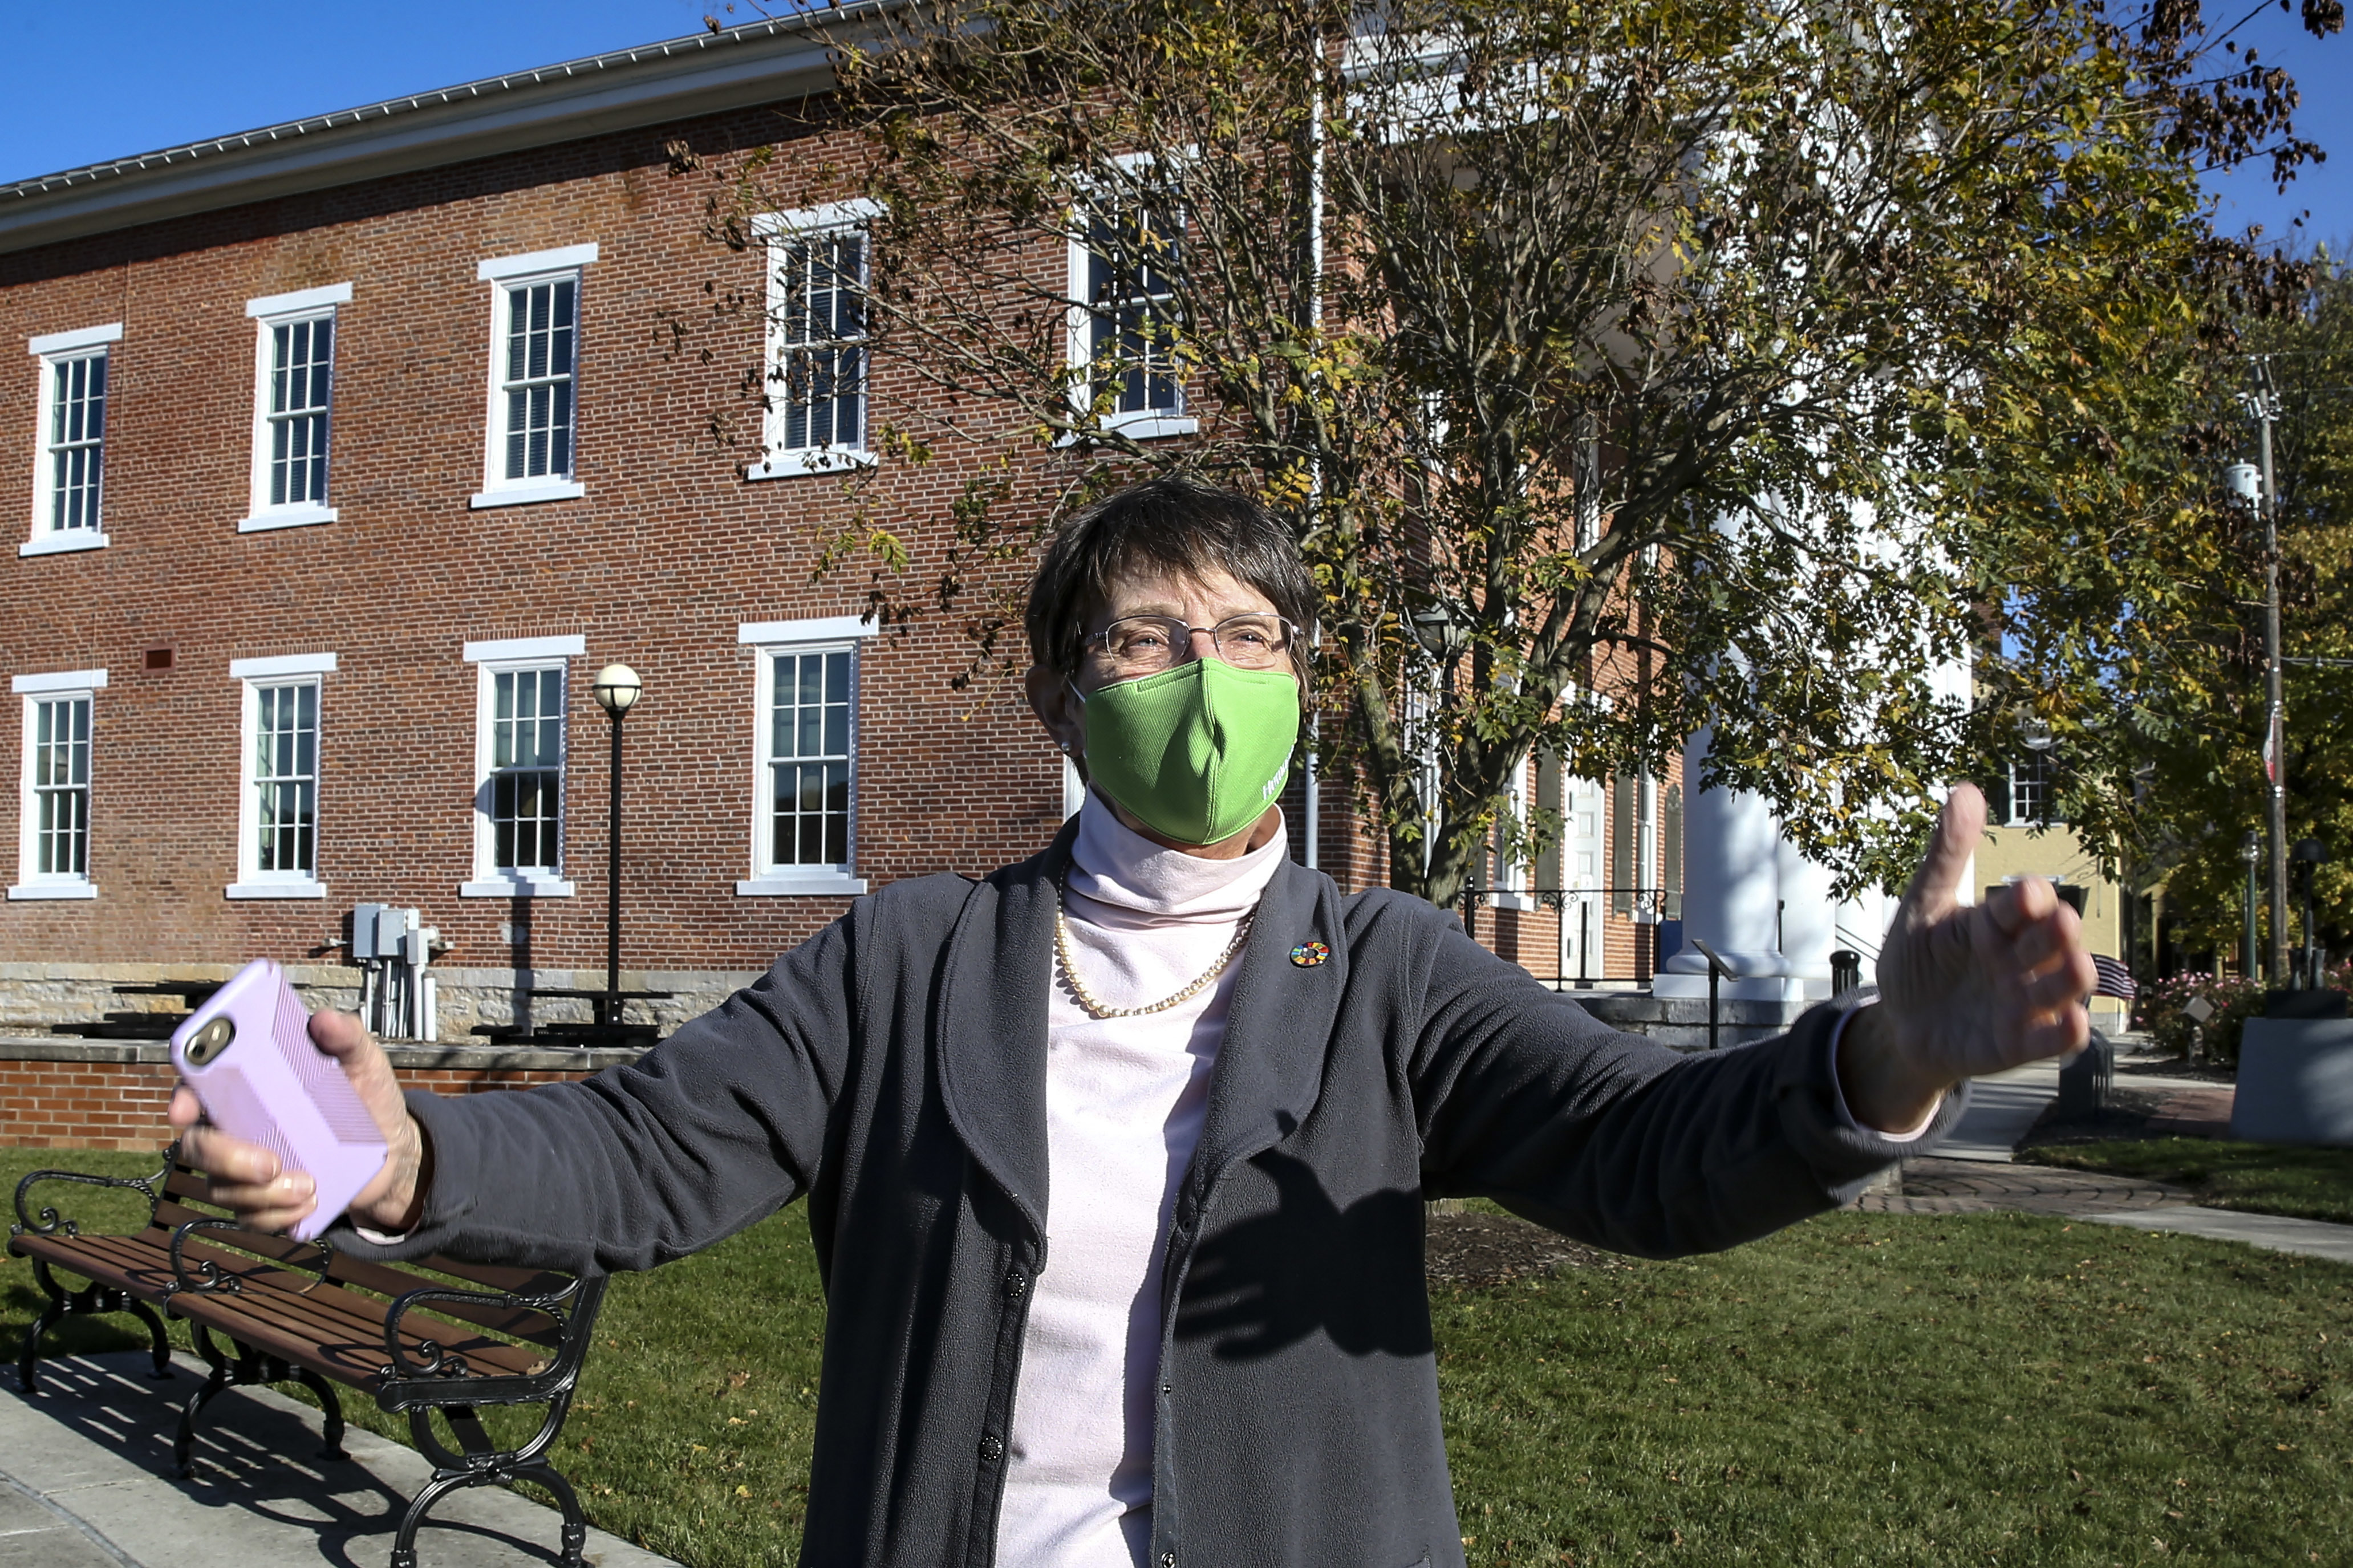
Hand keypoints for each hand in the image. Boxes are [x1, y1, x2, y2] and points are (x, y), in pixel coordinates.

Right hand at [168, 1008, 429, 1234]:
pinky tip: (308, 1202)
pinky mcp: (262, 1201)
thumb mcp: (363, 1063)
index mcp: (249, 1088)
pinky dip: (277, 1215)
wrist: (391, 1152)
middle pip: (198, 1145)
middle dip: (226, 1158)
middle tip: (269, 1164)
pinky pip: (250, 1217)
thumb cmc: (364, 1101)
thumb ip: (346, 1038)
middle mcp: (236, 1127)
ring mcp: (244, 1168)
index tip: (185, 1109)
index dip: (182, 1097)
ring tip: (310, 1184)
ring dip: (262, 1194)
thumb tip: (323, 1020)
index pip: (198, 1087)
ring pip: (222, 1188)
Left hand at [1839, 784, 2099, 1132]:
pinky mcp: (2019, 1042)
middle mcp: (2019, 959)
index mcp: (1996, 923)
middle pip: (2049, 942)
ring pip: (2061, 986)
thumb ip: (1947, 855)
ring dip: (2071, 976)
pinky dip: (2064, 1032)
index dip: (2026, 899)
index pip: (2020, 905)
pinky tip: (2070, 1022)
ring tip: (2075, 966)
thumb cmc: (1918, 962)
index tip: (2025, 893)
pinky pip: (2051, 1039)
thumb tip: (1966, 789)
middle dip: (2056, 933)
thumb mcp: (1923, 907)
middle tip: (2058, 922)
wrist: (1900, 1023)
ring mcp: (2023, 1001)